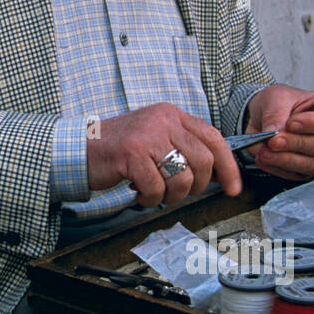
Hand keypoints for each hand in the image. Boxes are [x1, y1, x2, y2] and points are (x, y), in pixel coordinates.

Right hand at [87, 102, 242, 208]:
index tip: (234, 187)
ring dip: (171, 196)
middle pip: (203, 161)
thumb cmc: (118, 149)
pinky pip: (156, 188)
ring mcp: (147, 135)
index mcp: (172, 114)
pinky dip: (150, 199)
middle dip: (197, 187)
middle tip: (179, 193)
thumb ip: (184, 148)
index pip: (214, 138)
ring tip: (155, 193)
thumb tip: (218, 174)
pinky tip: (139, 194)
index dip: (229, 166)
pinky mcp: (132, 153)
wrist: (79, 148)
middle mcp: (163, 120)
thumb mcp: (155, 138)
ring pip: (183, 178)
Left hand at [244, 85, 313, 179]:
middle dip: (296, 144)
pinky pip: (296, 174)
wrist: (265, 114)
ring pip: (312, 164)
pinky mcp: (305, 169)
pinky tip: (263, 159)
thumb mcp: (275, 98)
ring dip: (285, 160)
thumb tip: (273, 133)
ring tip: (264, 152)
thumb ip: (276, 114)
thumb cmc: (279, 102)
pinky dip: (277, 168)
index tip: (291, 123)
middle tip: (274, 141)